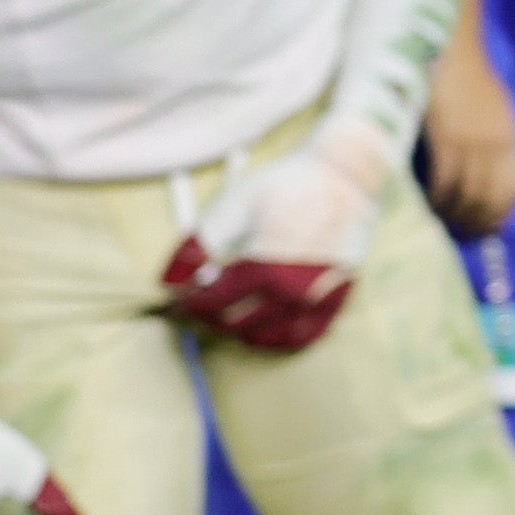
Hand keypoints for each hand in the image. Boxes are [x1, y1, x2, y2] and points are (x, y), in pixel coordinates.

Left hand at [162, 117, 396, 354]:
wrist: (346, 176)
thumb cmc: (287, 185)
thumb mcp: (234, 205)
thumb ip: (197, 245)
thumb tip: (168, 282)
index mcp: (262, 270)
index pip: (211, 304)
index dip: (188, 303)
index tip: (179, 297)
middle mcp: (291, 293)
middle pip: (235, 324)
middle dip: (210, 316)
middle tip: (200, 304)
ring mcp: (317, 300)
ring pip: (267, 337)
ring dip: (241, 330)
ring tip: (230, 313)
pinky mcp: (336, 300)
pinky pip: (302, 337)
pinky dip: (278, 337)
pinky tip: (265, 324)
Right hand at [416, 23, 514, 239]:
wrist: (448, 47)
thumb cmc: (465, 80)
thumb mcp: (493, 113)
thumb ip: (494, 144)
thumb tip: (485, 181)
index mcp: (512, 137)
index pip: (514, 189)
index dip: (501, 214)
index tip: (487, 230)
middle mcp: (498, 144)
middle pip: (490, 198)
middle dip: (476, 222)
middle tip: (460, 235)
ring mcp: (473, 142)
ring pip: (466, 194)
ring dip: (454, 214)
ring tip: (442, 222)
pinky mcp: (447, 139)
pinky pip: (444, 181)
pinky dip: (437, 198)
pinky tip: (429, 203)